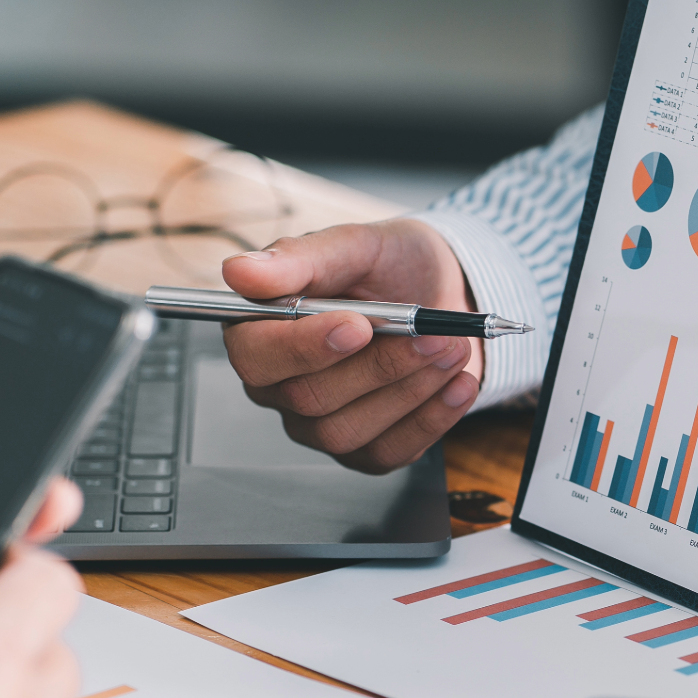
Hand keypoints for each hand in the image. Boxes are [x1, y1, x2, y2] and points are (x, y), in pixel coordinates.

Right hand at [220, 220, 484, 472]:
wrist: (443, 292)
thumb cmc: (388, 267)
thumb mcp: (353, 245)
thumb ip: (299, 259)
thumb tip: (239, 272)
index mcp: (260, 331)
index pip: (255, 357)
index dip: (304, 347)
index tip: (358, 325)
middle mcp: (281, 386)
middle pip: (308, 399)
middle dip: (378, 366)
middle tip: (431, 333)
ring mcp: (320, 424)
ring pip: (347, 431)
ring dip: (409, 390)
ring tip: (452, 348)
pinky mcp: (365, 449)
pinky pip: (388, 452)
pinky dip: (431, 419)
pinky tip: (458, 383)